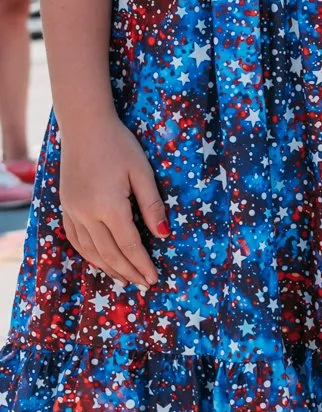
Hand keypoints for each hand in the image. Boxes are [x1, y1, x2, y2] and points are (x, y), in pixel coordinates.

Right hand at [59, 115, 168, 287]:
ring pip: (90, 250)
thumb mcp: (142, 172)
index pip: (129, 245)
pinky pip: (75, 239)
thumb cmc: (119, 145)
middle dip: (128, 271)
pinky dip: (88, 254)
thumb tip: (164, 235)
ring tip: (124, 279)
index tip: (153, 278)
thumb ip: (152, 205)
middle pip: (109, 253)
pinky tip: (99, 260)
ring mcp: (73, 211)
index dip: (142, 264)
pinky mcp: (66, 206)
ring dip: (108, 268)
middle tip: (143, 285)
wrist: (85, 126)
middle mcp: (87, 214)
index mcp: (109, 207)